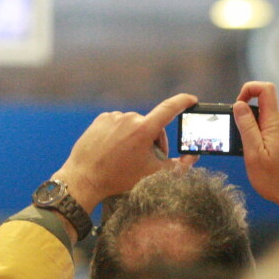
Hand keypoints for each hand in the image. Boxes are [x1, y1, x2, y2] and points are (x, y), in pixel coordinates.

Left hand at [53, 93, 197, 214]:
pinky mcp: (102, 119)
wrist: (85, 179)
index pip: (169, 108)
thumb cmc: (119, 178)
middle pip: (152, 125)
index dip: (183, 102)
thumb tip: (193, 156)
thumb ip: (179, 166)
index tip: (191, 100)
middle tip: (146, 159)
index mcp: (144, 130)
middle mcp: (130, 118)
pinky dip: (121, 134)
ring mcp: (114, 117)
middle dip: (153, 140)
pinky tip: (115, 149)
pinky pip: (119, 123)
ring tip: (127, 156)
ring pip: (135, 125)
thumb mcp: (153, 174)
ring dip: (136, 137)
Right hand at [234, 81, 278, 228]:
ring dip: (252, 133)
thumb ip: (246, 127)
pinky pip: (270, 133)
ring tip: (249, 155)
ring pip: (264, 122)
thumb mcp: (254, 154)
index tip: (237, 106)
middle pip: (262, 106)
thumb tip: (239, 105)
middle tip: (238, 140)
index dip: (249, 89)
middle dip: (245, 118)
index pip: (265, 89)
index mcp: (275, 123)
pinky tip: (260, 160)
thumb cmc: (277, 180)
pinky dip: (260, 141)